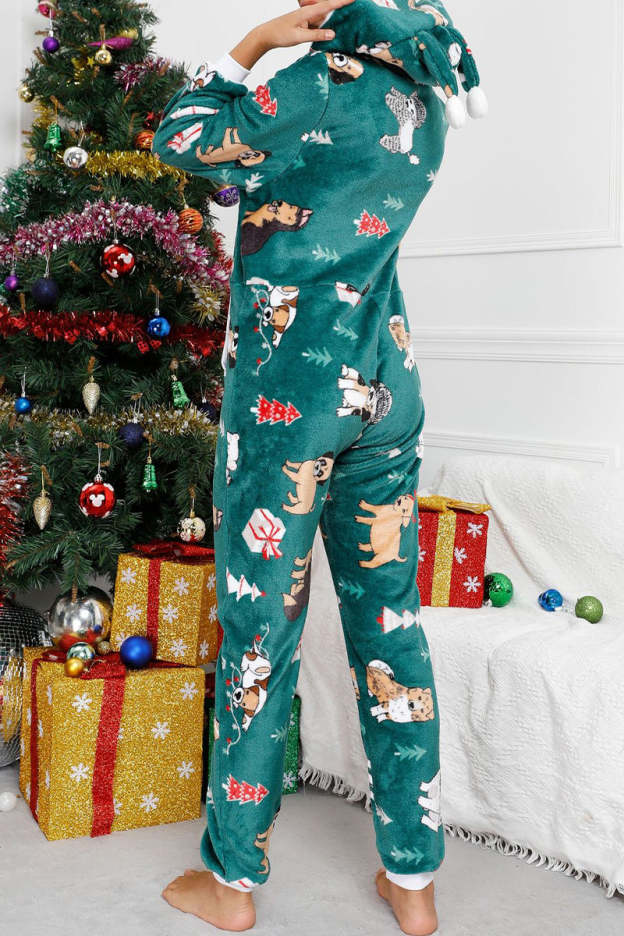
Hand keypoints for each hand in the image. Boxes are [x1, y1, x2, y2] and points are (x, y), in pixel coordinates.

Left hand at [229, 0, 353, 71]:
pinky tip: (331, 32)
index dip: (341, 2)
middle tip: (354, 6)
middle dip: (340, 7)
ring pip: (324, 18)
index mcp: (307, 12)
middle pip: (328, 10)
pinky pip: (319, 25)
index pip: (328, 6)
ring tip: (347, 19)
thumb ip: (316, 35)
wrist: (267, 35)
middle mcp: (308, 13)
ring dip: (334, 19)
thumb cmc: (280, 34)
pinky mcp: (305, 24)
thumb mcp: (299, 37)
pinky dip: (325, 27)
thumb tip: (333, 33)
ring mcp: (307, 19)